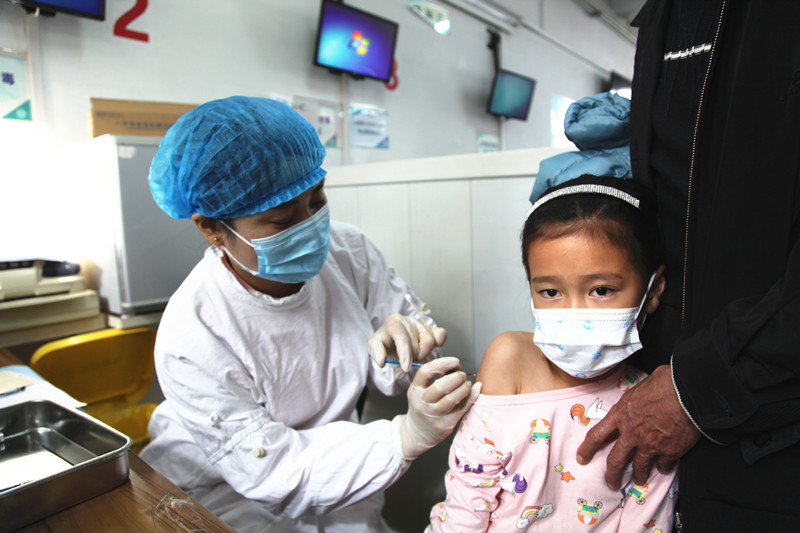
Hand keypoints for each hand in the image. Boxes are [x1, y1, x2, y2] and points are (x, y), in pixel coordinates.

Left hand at [368, 313, 446, 372]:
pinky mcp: (431, 329)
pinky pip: (441, 334)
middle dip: (412, 359)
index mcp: (394, 322)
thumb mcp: (374, 347)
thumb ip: (377, 354)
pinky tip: (428, 351)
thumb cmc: (384, 343)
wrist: (391, 340)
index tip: (406, 368)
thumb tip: (382, 362)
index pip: (402, 338)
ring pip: (430, 342)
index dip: (405, 354)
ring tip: (413, 358)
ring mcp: (421, 324)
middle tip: (404, 366)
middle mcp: (409, 320)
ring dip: (422, 355)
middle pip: (417, 343)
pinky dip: (439, 342)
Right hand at [391, 357, 481, 459]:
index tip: (455, 361)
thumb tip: (457, 366)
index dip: (441, 364)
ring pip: (452, 398)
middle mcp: (422, 402)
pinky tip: (475, 390)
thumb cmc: (423, 406)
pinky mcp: (446, 424)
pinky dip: (472, 397)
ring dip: (464, 387)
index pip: (425, 372)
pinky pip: (462, 408)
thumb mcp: (421, 390)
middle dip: (456, 377)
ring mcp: (434, 415)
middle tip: (462, 375)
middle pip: (440, 386)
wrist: (418, 433)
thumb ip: (434, 377)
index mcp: (415, 390)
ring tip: (467, 384)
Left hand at [576, 365, 700, 489]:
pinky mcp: (670, 451)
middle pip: (615, 461)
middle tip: (611, 484)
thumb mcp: (637, 390)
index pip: (596, 436)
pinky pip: (663, 466)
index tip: (581, 458)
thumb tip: (633, 405)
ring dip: (639, 476)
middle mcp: (632, 434)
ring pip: (640, 467)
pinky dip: (663, 468)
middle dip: (611, 475)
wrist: (688, 392)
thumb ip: (630, 404)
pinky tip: (663, 468)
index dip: (587, 449)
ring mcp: (650, 445)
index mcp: (620, 415)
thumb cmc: (664, 383)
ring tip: (638, 480)